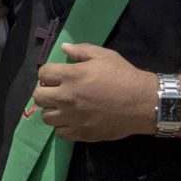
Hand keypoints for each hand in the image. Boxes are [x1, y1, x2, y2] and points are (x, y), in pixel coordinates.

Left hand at [32, 44, 157, 142]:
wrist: (142, 103)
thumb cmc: (124, 76)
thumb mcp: (105, 56)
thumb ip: (82, 51)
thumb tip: (64, 48)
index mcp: (71, 76)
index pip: (43, 74)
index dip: (47, 74)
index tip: (55, 76)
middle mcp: (66, 97)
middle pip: (39, 97)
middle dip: (45, 92)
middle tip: (57, 92)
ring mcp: (72, 117)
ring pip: (46, 117)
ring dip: (53, 110)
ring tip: (65, 108)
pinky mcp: (80, 133)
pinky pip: (59, 133)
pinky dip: (63, 127)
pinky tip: (73, 120)